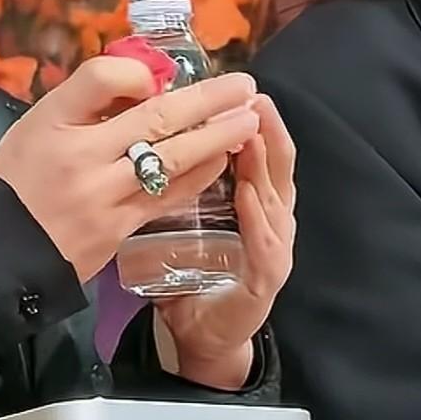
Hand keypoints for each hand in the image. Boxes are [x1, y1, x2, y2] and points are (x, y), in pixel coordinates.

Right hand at [0, 57, 259, 284]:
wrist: (1, 251)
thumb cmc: (20, 179)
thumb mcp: (37, 125)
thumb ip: (86, 103)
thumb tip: (148, 82)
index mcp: (52, 121)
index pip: (100, 79)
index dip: (136, 73)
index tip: (157, 77)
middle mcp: (81, 156)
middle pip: (154, 118)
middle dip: (207, 99)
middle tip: (245, 84)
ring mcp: (104, 195)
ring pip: (172, 159)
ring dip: (217, 137)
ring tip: (248, 119)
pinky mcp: (121, 227)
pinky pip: (170, 195)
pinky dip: (200, 174)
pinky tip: (223, 159)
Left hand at [156, 94, 295, 389]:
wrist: (203, 334)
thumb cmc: (192, 272)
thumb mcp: (183, 217)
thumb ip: (179, 178)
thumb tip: (145, 133)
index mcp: (253, 197)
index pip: (258, 149)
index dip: (249, 117)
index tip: (232, 85)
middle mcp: (271, 216)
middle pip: (276, 163)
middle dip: (266, 128)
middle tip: (252, 96)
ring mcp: (274, 247)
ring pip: (273, 197)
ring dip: (263, 165)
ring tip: (251, 132)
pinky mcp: (266, 279)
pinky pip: (264, 243)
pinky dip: (256, 218)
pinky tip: (245, 195)